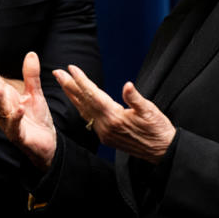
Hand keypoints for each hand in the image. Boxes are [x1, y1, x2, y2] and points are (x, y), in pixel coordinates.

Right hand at [0, 52, 56, 169]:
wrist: (47, 141)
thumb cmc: (36, 118)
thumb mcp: (35, 93)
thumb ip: (31, 75)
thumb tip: (31, 54)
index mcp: (8, 99)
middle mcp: (5, 110)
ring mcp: (9, 123)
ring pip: (1, 110)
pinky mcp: (18, 135)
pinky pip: (15, 126)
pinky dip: (16, 117)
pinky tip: (19, 109)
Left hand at [54, 65, 174, 163]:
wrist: (161, 151)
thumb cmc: (158, 129)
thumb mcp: (150, 111)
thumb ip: (135, 98)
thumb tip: (127, 85)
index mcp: (115, 117)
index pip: (93, 95)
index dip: (81, 80)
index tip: (71, 68)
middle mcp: (106, 127)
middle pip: (84, 102)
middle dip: (70, 86)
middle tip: (57, 72)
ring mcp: (104, 133)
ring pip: (84, 111)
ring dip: (73, 96)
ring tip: (63, 83)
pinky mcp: (106, 138)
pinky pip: (90, 119)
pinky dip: (82, 107)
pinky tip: (78, 101)